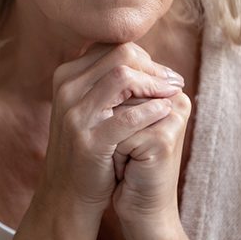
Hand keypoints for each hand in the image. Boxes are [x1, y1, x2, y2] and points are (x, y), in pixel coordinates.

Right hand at [11, 43, 182, 239]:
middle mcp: (67, 89)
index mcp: (66, 76)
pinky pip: (127, 116)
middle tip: (174, 81)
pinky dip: (151, 110)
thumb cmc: (87, 146)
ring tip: (173, 93)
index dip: (143, 56)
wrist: (66, 192)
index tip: (163, 73)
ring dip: (155, 84)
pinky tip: (165, 112)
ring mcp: (75, 114)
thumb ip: (104, 80)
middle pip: (119, 55)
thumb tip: (140, 56)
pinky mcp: (89, 140)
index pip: (111, 47)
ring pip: (122, 77)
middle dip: (153, 66)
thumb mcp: (87, 106)